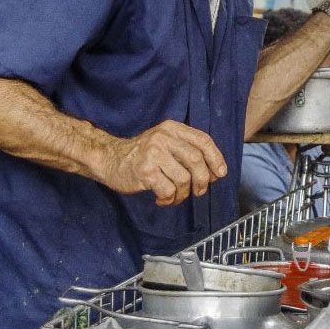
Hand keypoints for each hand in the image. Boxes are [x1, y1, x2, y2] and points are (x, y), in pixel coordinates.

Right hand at [100, 120, 226, 205]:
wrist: (109, 159)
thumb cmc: (142, 155)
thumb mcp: (165, 142)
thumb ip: (187, 151)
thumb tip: (215, 171)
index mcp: (172, 129)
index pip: (203, 140)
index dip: (216, 158)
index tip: (220, 173)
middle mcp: (163, 138)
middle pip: (196, 160)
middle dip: (202, 180)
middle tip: (199, 191)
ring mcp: (153, 153)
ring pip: (183, 178)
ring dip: (183, 194)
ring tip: (175, 197)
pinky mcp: (144, 171)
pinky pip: (168, 190)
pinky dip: (169, 200)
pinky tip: (162, 199)